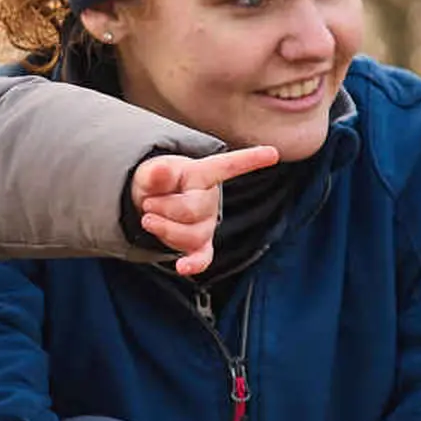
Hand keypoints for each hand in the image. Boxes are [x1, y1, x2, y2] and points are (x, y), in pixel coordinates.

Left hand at [130, 143, 285, 275]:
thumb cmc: (156, 184)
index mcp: (202, 174)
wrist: (150, 203)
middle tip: (146, 202)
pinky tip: (183, 267)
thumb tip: (160, 171)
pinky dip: (193, 264)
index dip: (250, 159)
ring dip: (164, 230)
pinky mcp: (201, 245)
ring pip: (192, 235)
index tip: (273, 153)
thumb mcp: (150, 171)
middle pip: (193, 210)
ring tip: (149, 219)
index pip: (228, 165)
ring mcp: (208, 224)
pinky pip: (203, 258)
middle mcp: (211, 199)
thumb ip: (155, 172)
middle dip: (163, 208)